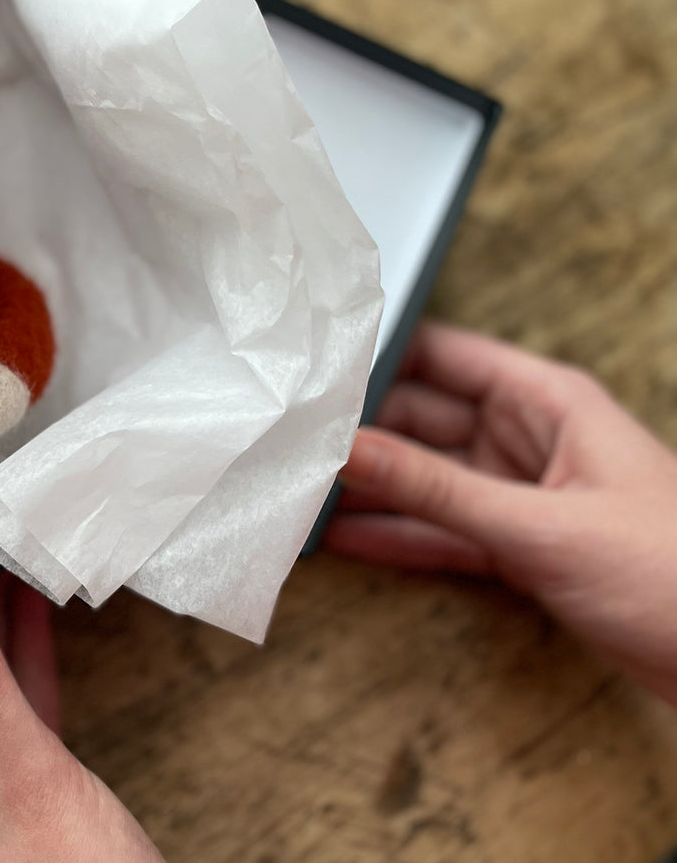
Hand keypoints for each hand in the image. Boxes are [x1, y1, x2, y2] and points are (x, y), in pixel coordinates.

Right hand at [325, 321, 676, 703]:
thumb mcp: (538, 527)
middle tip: (290, 442)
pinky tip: (343, 538)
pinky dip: (399, 535)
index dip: (377, 356)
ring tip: (299, 489)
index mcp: (547, 402)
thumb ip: (434, 489)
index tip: (313, 369)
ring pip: (427, 478)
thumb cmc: (673, 575)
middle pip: (422, 418)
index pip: (441, 354)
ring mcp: (524, 494)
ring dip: (371, 488)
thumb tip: (349, 450)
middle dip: (360, 431)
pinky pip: (444, 531)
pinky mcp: (522, 548)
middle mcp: (530, 438)